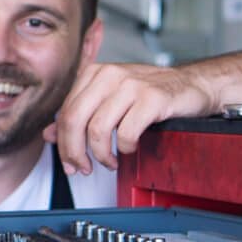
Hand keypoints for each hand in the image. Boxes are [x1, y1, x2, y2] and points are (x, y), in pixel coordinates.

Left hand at [47, 62, 213, 174]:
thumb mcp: (109, 100)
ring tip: (110, 161)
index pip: (65, 113)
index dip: (63, 144)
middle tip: (83, 168)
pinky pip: (126, 132)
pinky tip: (130, 148)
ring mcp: (131, 85)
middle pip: (75, 120)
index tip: (70, 162)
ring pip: (97, 129)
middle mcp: (110, 75)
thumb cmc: (150, 93)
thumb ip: (80, 115)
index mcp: (94, 73)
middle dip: (75, 152)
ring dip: (101, 155)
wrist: (192, 85)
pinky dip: (125, 148)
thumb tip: (49, 134)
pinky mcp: (151, 98)